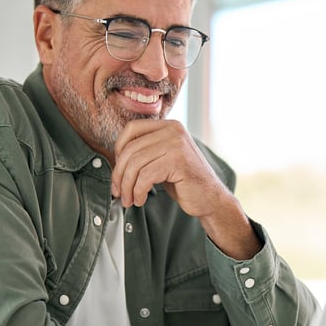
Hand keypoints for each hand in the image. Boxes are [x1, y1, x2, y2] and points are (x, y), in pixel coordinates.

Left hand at [111, 120, 260, 259]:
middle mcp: (174, 130)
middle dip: (120, 174)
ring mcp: (177, 144)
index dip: (118, 150)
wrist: (211, 199)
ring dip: (127, 186)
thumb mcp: (163, 160)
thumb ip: (146, 151)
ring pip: (136, 163)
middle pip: (131, 148)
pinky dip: (138, 191)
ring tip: (129, 199)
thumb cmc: (185, 182)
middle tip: (118, 192)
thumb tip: (115, 159)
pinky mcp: (179, 161)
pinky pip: (146, 176)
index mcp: (169, 125)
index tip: (118, 172)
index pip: (131, 129)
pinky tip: (140, 199)